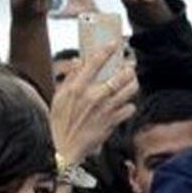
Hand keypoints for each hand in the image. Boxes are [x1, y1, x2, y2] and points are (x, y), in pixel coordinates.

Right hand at [49, 40, 137, 162]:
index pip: (95, 62)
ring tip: (131, 82)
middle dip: (128, 68)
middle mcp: (93, 96)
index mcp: (77, 88)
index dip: (107, 50)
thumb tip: (78, 61)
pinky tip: (124, 104)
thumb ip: (69, 79)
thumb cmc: (60, 123)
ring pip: (130, 89)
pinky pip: (130, 108)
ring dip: (133, 83)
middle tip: (129, 66)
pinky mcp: (113, 121)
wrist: (65, 149)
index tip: (115, 43)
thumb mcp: (58, 98)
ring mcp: (105, 109)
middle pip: (121, 74)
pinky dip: (129, 105)